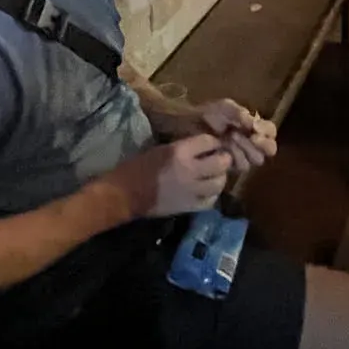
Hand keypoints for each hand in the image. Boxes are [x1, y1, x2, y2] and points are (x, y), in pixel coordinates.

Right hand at [109, 134, 232, 219]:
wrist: (125, 195)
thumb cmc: (137, 168)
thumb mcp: (160, 149)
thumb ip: (183, 148)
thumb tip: (202, 147)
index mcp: (179, 152)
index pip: (209, 141)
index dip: (213, 141)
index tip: (211, 144)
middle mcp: (190, 170)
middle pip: (221, 162)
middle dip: (223, 158)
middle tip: (219, 158)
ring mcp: (192, 190)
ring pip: (220, 182)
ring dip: (220, 177)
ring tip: (214, 175)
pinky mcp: (190, 206)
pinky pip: (211, 200)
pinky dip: (212, 194)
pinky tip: (206, 190)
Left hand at [193, 99, 277, 171]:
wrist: (187, 126)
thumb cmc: (207, 114)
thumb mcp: (224, 107)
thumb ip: (239, 113)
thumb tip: (253, 124)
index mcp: (253, 126)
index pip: (270, 132)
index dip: (267, 132)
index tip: (255, 128)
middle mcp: (251, 142)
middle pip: (269, 149)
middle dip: (262, 144)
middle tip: (251, 137)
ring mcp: (242, 155)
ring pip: (257, 159)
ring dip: (247, 148)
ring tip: (231, 138)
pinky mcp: (231, 166)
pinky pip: (242, 166)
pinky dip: (236, 156)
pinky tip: (224, 148)